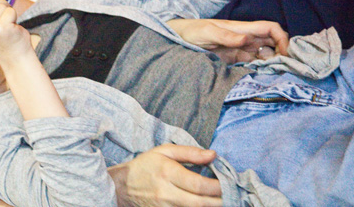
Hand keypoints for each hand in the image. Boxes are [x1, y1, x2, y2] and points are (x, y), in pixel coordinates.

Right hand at [0, 0, 32, 61]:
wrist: (15, 57)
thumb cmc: (2, 38)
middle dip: (2, 10)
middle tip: (4, 26)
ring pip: (1, 6)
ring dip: (9, 14)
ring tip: (8, 28)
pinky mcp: (0, 29)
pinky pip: (10, 11)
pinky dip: (14, 18)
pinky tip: (13, 30)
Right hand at [108, 144, 222, 206]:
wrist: (122, 186)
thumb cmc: (145, 166)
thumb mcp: (164, 151)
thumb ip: (190, 152)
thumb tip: (213, 155)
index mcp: (167, 173)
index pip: (199, 185)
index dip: (218, 187)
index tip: (227, 183)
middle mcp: (166, 193)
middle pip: (201, 203)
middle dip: (220, 201)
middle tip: (231, 196)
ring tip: (222, 201)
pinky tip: (205, 204)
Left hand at [166, 18, 288, 62]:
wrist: (177, 38)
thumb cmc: (192, 31)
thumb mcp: (207, 32)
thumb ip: (226, 36)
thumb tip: (247, 39)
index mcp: (242, 28)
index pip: (270, 28)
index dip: (282, 38)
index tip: (286, 53)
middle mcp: (245, 38)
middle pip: (272, 43)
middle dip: (281, 54)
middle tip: (281, 68)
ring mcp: (240, 49)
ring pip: (264, 54)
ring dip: (271, 63)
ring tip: (272, 74)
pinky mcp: (234, 59)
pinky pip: (252, 63)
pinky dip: (259, 69)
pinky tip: (260, 76)